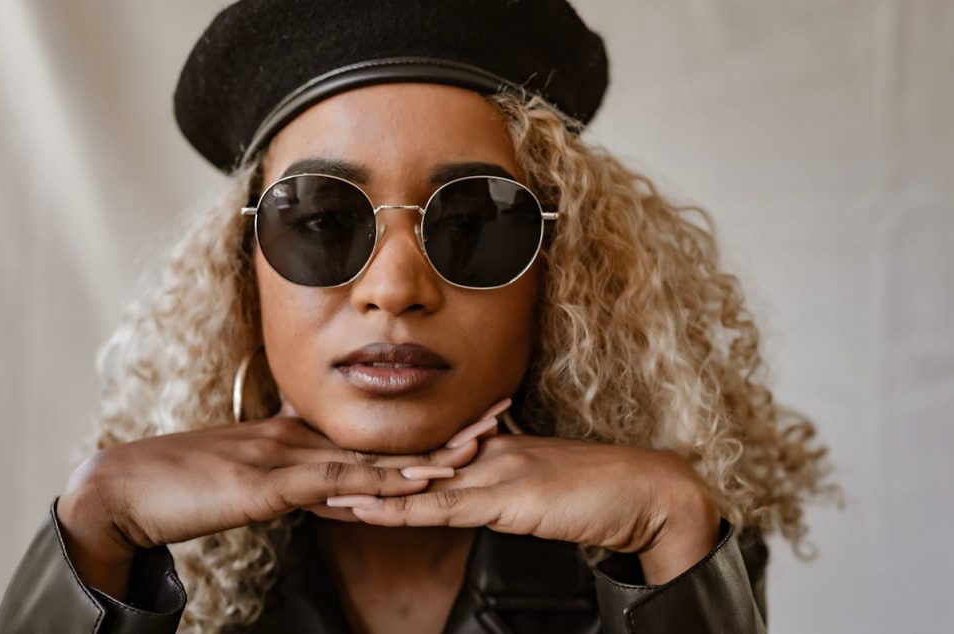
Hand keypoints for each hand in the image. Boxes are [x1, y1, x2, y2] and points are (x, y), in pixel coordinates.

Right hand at [55, 398, 503, 596]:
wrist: (123, 489)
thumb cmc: (178, 486)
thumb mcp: (241, 482)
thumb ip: (281, 480)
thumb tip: (317, 487)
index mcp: (294, 440)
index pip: (368, 434)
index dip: (419, 429)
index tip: (463, 424)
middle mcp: (298, 442)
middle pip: (385, 437)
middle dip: (444, 430)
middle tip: (499, 414)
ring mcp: (285, 460)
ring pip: (371, 456)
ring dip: (426, 454)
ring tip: (478, 447)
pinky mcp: (270, 484)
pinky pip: (334, 483)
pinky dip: (378, 481)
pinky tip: (413, 481)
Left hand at [329, 433, 720, 583]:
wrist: (645, 491)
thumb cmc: (603, 490)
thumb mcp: (546, 485)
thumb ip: (513, 484)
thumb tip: (487, 490)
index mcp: (496, 446)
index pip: (428, 448)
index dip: (384, 452)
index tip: (342, 452)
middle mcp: (487, 452)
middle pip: (410, 457)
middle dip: (359, 462)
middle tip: (307, 459)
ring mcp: (493, 472)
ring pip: (415, 480)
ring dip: (363, 484)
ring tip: (315, 485)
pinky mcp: (504, 499)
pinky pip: (439, 506)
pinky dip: (398, 507)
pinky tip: (364, 507)